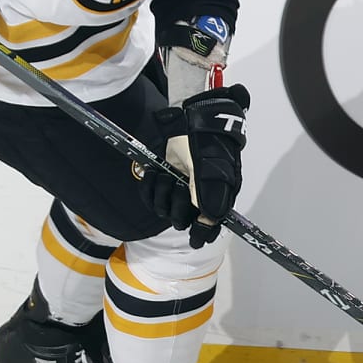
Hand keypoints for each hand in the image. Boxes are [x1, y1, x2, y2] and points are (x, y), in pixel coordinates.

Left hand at [142, 86, 249, 247]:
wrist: (193, 121)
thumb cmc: (209, 146)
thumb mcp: (214, 174)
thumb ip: (210, 201)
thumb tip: (209, 223)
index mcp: (214, 199)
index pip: (208, 227)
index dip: (201, 235)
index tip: (195, 241)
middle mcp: (194, 198)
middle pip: (180, 220)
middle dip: (177, 205)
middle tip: (180, 186)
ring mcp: (176, 189)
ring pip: (162, 209)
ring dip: (161, 193)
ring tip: (167, 175)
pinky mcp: (161, 179)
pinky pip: (148, 196)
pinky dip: (148, 186)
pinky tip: (155, 173)